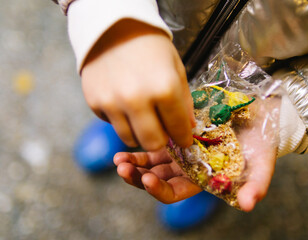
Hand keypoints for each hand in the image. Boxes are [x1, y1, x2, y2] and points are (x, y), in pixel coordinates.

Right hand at [81, 19, 194, 150]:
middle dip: (161, 141)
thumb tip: (188, 128)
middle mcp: (137, 99)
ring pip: (130, 139)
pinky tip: (124, 103)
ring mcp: (112, 103)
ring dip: (140, 133)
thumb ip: (184, 101)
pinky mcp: (95, 103)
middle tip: (162, 131)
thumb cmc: (151, 47)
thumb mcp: (176, 68)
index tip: (183, 140)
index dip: (183, 138)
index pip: (178, 129)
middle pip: (153, 143)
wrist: (114, 28)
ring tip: (143, 116)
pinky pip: (113, 125)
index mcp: (164, 88)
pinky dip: (122, 120)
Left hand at [114, 98, 279, 211]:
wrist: (258, 118)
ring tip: (119, 159)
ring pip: (151, 164)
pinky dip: (140, 145)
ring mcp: (179, 154)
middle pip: (157, 180)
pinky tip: (127, 144)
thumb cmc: (260, 144)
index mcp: (202, 182)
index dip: (160, 191)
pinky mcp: (176, 136)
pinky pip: (154, 145)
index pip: (175, 193)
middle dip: (138, 178)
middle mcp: (187, 170)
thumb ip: (256, 185)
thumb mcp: (261, 164)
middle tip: (123, 169)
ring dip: (134, 163)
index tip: (146, 180)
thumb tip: (248, 205)